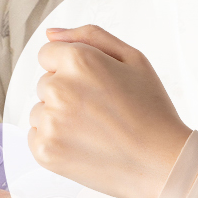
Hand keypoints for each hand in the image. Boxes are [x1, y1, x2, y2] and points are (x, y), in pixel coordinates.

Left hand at [28, 25, 190, 197]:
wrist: (162, 164)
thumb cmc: (151, 111)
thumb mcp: (133, 59)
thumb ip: (90, 36)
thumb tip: (51, 33)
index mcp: (78, 60)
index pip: (47, 54)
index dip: (71, 69)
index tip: (92, 86)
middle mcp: (58, 88)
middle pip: (44, 83)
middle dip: (65, 92)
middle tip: (100, 110)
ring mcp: (50, 121)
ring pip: (40, 110)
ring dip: (58, 118)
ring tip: (94, 130)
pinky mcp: (45, 150)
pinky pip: (35, 136)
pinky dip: (54, 141)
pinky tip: (84, 145)